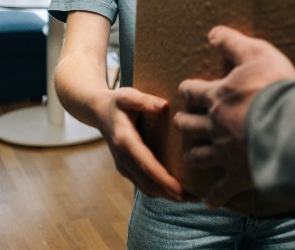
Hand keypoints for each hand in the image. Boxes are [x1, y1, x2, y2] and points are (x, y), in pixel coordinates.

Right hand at [97, 86, 192, 201]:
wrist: (98, 111)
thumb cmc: (117, 101)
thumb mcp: (129, 96)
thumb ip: (145, 101)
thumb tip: (164, 106)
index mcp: (124, 141)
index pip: (146, 164)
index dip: (162, 179)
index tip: (180, 190)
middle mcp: (123, 158)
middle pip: (147, 183)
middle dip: (170, 193)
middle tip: (196, 198)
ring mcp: (124, 166)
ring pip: (146, 188)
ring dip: (167, 195)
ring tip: (192, 198)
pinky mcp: (127, 168)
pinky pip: (144, 185)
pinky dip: (160, 191)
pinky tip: (179, 191)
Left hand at [174, 25, 294, 208]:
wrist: (291, 126)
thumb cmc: (275, 87)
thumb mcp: (257, 53)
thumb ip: (233, 42)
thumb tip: (212, 32)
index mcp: (217, 97)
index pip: (193, 91)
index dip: (189, 89)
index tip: (187, 89)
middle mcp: (214, 126)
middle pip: (188, 126)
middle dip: (184, 122)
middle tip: (184, 122)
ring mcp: (225, 152)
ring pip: (198, 156)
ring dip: (194, 154)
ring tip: (193, 154)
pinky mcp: (239, 174)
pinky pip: (222, 189)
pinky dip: (215, 196)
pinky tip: (210, 201)